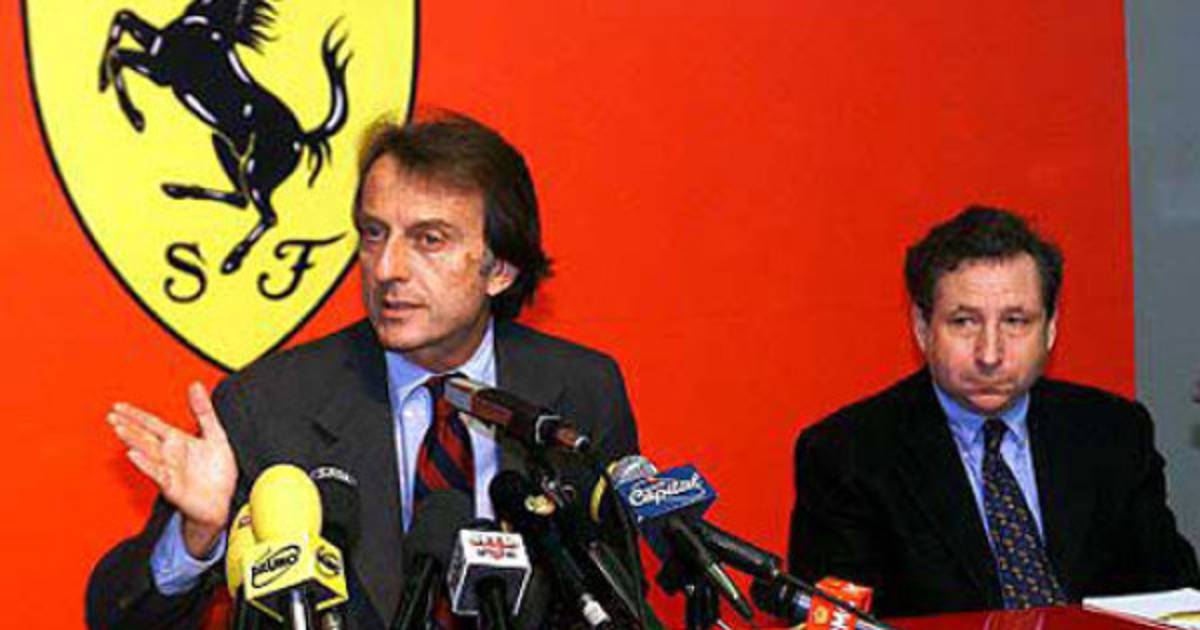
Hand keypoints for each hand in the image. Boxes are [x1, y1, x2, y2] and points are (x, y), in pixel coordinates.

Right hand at [108, 382, 237, 556]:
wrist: (222, 502)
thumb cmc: (217, 474)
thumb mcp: (216, 435)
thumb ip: (204, 411)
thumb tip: (195, 386)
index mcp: (177, 441)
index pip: (152, 424)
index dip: (136, 415)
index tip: (119, 406)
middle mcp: (169, 455)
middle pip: (145, 436)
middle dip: (128, 425)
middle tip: (111, 415)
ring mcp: (169, 470)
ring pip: (147, 452)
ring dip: (133, 440)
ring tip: (120, 429)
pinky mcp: (172, 486)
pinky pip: (158, 473)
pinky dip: (146, 464)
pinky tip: (134, 455)